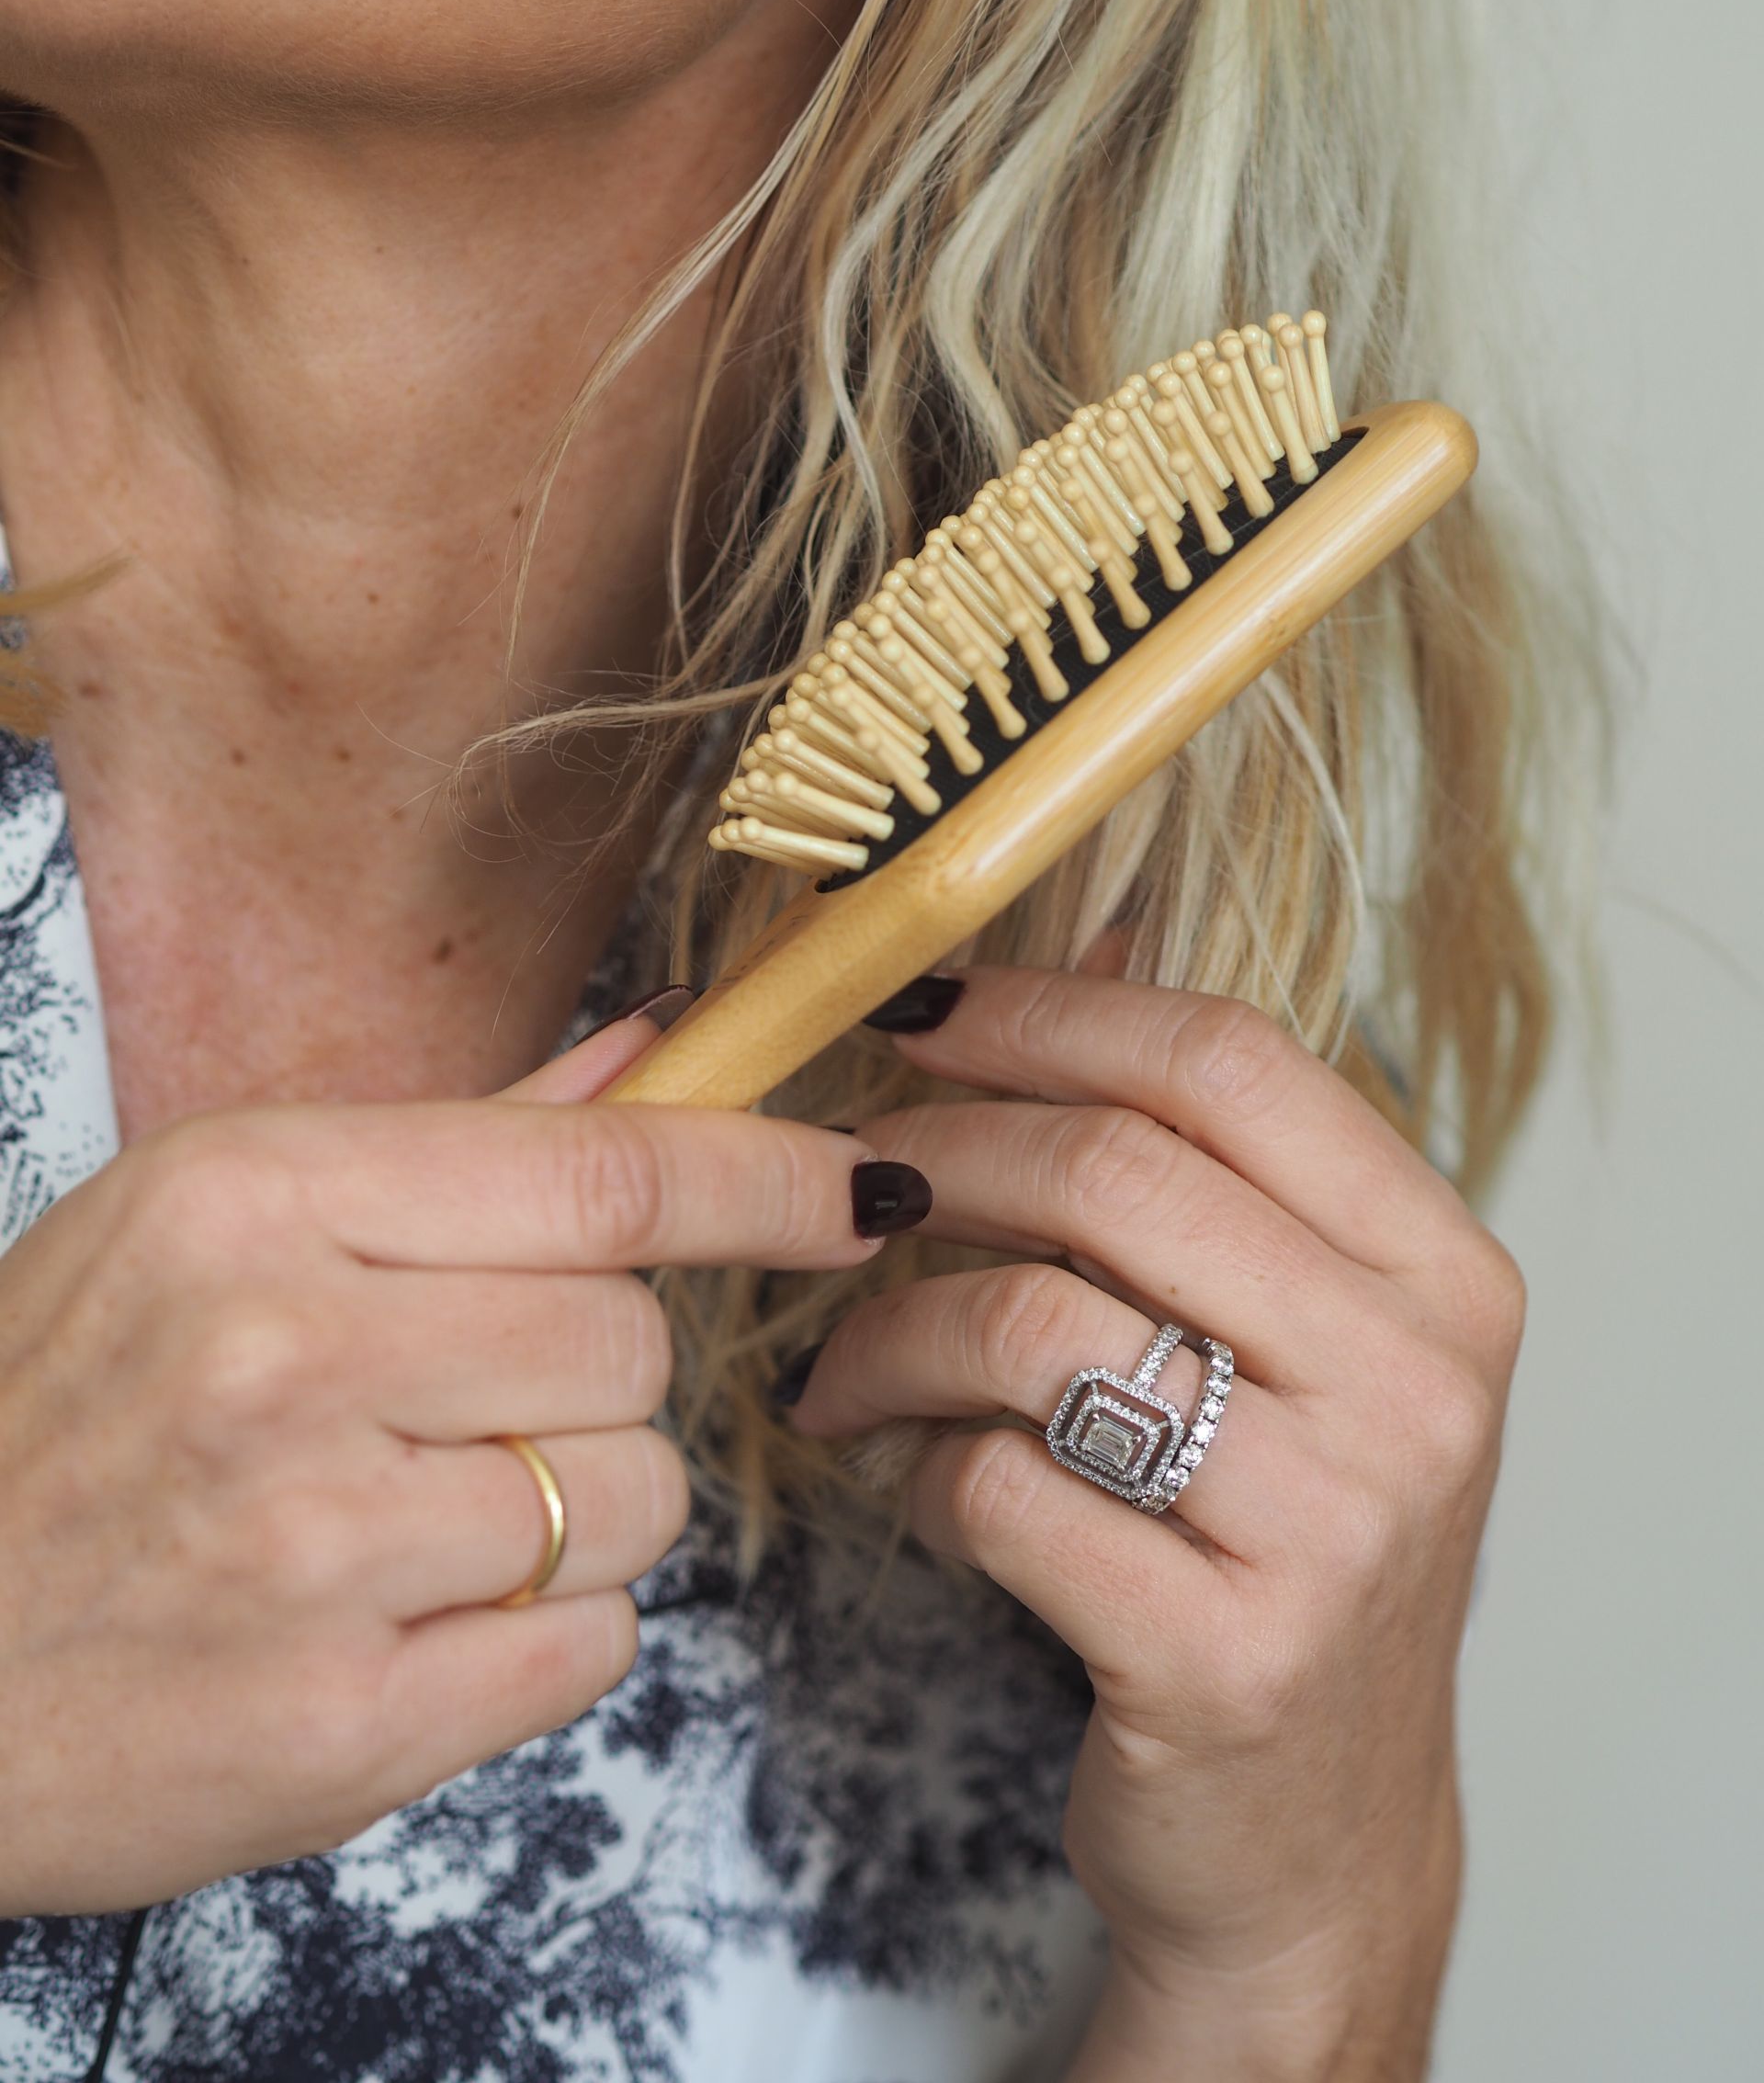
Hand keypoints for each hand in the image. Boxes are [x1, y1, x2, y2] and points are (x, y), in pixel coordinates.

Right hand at [0, 1007, 899, 1916]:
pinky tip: (403, 1620)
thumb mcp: (205, 1225)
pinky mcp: (339, 1724)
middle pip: (634, 1339)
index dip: (765, 1175)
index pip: (604, 1170)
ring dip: (575, 1510)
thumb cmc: (57, 1419)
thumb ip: (451, 1144)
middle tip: (458, 1400)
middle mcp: (289, 1357)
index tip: (862, 1188)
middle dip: (595, 1372)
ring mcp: (315, 1549)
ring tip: (414, 1519)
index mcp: (259, 1199)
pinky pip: (589, 1647)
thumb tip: (650, 1058)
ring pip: (635, 1496)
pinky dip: (538, 1636)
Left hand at [784, 968, 1524, 2076]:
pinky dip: (917, 1469)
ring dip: (891, 1330)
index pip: (1229, 1061)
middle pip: (1113, 1173)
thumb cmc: (1278, 1549)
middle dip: (937, 1155)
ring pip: (1032, 1325)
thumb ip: (1213, 1162)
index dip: (1049, 1011)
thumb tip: (1098, 936)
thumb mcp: (1302, 1343)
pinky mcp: (1224, 1658)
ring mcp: (1332, 1531)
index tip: (920, 1009)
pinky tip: (918, 1482)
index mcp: (1440, 1274)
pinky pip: (998, 1487)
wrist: (1310, 1837)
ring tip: (842, 1366)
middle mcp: (1415, 1387)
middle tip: (846, 1182)